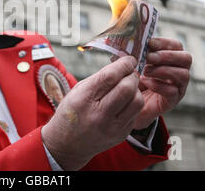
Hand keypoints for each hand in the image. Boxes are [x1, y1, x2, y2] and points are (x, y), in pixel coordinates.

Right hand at [41, 56, 143, 170]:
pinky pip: (135, 113)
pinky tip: (125, 101)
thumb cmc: (71, 113)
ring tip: (128, 87)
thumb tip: (121, 66)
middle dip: (132, 76)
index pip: (110, 76)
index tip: (129, 60)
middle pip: (127, 88)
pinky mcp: (121, 135)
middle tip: (129, 73)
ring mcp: (112, 127)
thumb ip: (99, 79)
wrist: (67, 144)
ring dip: (135, 90)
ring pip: (137, 101)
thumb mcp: (78, 91)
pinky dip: (133, 103)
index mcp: (84, 99)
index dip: (123, 64)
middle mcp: (99, 115)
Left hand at [133, 38, 191, 129]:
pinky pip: (172, 92)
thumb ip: (131, 52)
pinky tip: (145, 82)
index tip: (149, 43)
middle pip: (186, 58)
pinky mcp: (172, 101)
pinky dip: (158, 85)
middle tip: (149, 58)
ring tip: (145, 71)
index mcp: (170, 58)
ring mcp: (178, 86)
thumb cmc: (131, 78)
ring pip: (183, 74)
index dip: (164, 43)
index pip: (176, 46)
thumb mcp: (131, 62)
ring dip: (163, 70)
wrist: (128, 102)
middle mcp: (178, 70)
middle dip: (166, 56)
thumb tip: (121, 41)